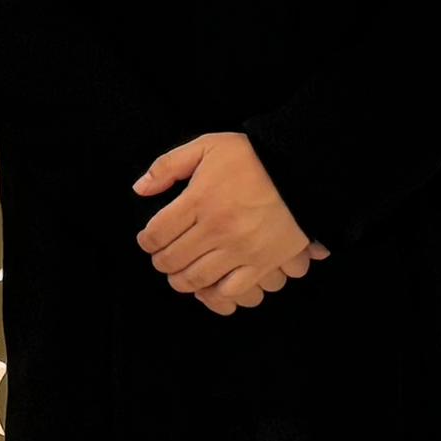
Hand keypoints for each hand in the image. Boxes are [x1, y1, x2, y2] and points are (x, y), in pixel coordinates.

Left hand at [134, 133, 319, 316]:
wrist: (301, 169)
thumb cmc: (252, 157)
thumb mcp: (206, 147)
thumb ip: (168, 166)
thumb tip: (140, 189)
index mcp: (199, 200)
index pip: (156, 234)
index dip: (146, 241)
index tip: (148, 240)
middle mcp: (217, 228)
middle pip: (172, 260)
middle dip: (160, 262)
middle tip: (162, 257)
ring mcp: (240, 248)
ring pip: (196, 279)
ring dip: (181, 280)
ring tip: (180, 273)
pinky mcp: (262, 262)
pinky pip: (230, 290)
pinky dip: (213, 293)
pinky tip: (208, 284)